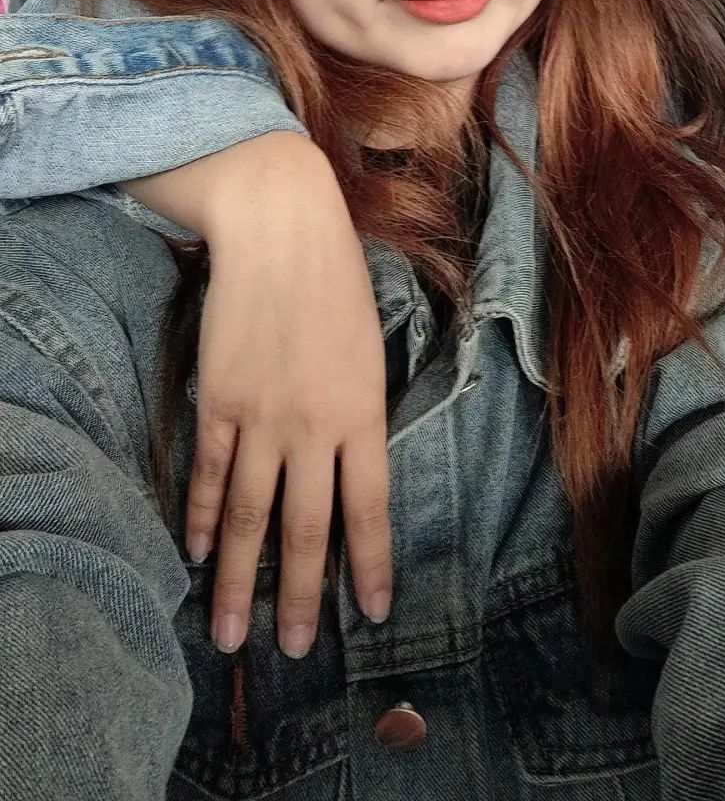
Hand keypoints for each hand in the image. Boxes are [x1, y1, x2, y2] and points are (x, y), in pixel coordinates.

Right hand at [127, 133, 390, 657]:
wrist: (281, 232)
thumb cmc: (338, 283)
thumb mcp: (372, 349)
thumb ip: (362, 413)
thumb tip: (352, 469)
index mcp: (364, 412)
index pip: (370, 508)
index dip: (371, 565)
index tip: (373, 612)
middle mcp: (313, 426)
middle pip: (305, 530)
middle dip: (301, 597)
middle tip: (293, 651)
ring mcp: (260, 417)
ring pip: (247, 518)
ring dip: (236, 580)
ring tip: (229, 633)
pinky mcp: (217, 402)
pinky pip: (208, 475)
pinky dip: (198, 518)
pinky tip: (193, 553)